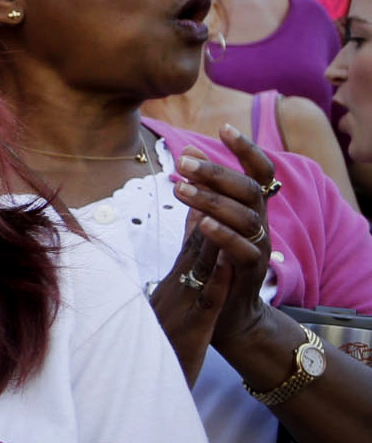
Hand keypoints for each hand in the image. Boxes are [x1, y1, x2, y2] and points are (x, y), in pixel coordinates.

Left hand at [173, 128, 278, 354]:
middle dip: (217, 172)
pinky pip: (244, 250)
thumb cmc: (215, 265)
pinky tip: (202, 223)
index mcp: (250, 209)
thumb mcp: (206, 223)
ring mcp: (259, 246)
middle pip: (249, 189)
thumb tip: (187, 157)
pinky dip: (223, 235)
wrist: (227, 316)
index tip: (224, 127)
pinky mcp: (251, 272)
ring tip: (181, 188)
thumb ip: (200, 193)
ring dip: (213, 200)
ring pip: (245, 216)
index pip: (258, 172)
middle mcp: (260, 223)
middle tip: (184, 161)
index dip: (246, 149)